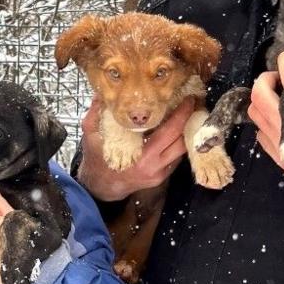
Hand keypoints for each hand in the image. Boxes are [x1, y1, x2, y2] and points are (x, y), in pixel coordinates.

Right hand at [76, 96, 192, 200]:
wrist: (101, 187)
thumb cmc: (97, 162)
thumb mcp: (90, 137)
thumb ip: (94, 115)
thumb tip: (99, 95)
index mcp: (142, 158)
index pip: (170, 132)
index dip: (182, 115)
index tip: (188, 99)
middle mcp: (155, 167)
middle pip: (182, 141)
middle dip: (190, 120)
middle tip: (193, 103)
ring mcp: (160, 174)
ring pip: (182, 150)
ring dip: (187, 132)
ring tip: (188, 113)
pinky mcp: (162, 177)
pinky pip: (176, 158)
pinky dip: (178, 143)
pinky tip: (177, 130)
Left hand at [247, 50, 283, 246]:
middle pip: (258, 96)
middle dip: (266, 78)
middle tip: (282, 73)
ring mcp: (280, 148)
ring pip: (255, 115)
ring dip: (262, 99)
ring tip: (281, 92)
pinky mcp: (280, 159)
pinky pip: (259, 133)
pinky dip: (264, 119)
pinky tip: (283, 115)